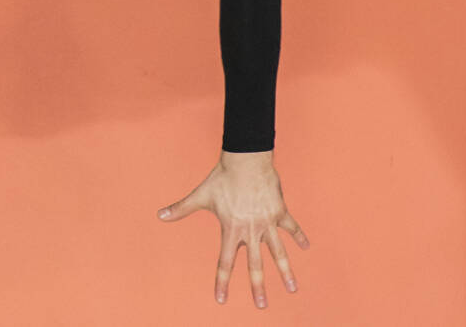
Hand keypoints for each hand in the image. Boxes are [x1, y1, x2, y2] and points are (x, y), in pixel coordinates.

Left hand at [158, 150, 308, 308]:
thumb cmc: (222, 178)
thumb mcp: (201, 195)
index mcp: (231, 230)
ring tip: (293, 289)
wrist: (246, 160)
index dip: (222, 281)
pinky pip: (291, 227)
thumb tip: (159, 215)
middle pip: (255, 265)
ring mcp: (267, 223)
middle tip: (262, 306)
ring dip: (286, 271)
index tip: (221, 299)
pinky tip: (306, 247)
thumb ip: (181, 208)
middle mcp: (250, 231)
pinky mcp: (280, 212)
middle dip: (258, 287)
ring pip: (278, 252)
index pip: (225, 262)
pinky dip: (299, 236)